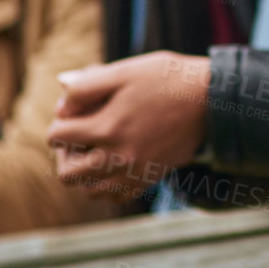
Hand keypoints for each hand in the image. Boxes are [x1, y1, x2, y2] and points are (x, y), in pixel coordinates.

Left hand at [46, 52, 209, 198]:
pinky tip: (111, 165)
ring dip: (82, 172)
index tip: (73, 110)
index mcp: (107, 128)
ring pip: (88, 191)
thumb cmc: (167, 79)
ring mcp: (135, 173)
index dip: (60, 120)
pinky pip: (114, 196)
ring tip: (92, 151)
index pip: (57, 136)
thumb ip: (85, 87)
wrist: (211, 98)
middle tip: (76, 136)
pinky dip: (105, 185)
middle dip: (64, 153)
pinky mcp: (150, 179)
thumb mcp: (123, 71)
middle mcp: (118, 158)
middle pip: (67, 173)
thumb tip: (62, 107)